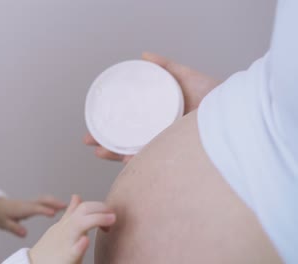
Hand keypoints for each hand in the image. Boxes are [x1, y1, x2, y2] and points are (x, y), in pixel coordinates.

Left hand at [0, 196, 65, 236]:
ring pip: (45, 199)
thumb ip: (15, 228)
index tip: (54, 214)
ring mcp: (30, 202)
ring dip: (56, 202)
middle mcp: (28, 204)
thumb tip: (25, 234)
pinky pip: (44, 201)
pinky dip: (53, 203)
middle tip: (66, 206)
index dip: (44, 211)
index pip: (35, 209)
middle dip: (54, 203)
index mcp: (21, 209)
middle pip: (43, 200)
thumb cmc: (0, 215)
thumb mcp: (4, 224)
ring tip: (68, 206)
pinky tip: (60, 208)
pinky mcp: (32, 203)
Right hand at [29, 195, 115, 263]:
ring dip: (97, 219)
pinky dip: (79, 245)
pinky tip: (85, 240)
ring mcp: (65, 242)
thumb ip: (71, 213)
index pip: (84, 207)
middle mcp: (66, 229)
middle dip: (101, 209)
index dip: (99, 207)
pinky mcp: (66, 257)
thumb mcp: (62, 227)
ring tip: (110, 220)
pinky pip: (73, 250)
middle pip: (83, 211)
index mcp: (67, 223)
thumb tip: (77, 196)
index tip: (109, 215)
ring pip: (79, 225)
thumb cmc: (51, 249)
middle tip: (113, 217)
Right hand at [84, 52, 220, 162]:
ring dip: (114, 154)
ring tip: (98, 151)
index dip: (112, 123)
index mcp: (160, 117)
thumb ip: (166, 66)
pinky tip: (123, 160)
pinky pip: (152, 162)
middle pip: (127, 139)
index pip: (131, 122)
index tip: (95, 123)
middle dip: (106, 141)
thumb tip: (143, 55)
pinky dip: (136, 162)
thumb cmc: (216, 97)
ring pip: (135, 153)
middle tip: (89, 140)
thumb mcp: (187, 77)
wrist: (238, 114)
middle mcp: (161, 134)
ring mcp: (167, 147)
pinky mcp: (175, 157)